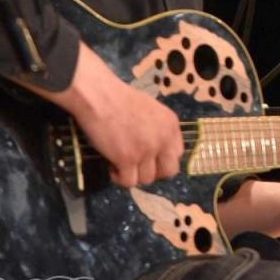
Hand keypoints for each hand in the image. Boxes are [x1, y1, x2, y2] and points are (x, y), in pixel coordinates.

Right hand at [55, 44, 184, 186]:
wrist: (101, 97)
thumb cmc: (121, 100)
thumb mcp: (152, 111)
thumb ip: (158, 130)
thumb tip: (155, 150)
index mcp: (171, 125)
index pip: (177, 154)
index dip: (163, 159)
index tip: (149, 159)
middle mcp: (164, 139)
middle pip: (169, 171)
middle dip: (153, 172)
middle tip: (137, 167)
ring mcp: (147, 150)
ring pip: (147, 179)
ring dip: (133, 175)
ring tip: (120, 163)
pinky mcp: (127, 159)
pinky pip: (128, 182)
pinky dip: (119, 178)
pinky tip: (111, 166)